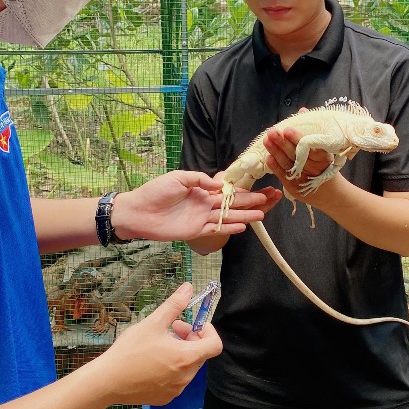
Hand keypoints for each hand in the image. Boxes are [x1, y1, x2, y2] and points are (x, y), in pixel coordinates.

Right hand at [91, 283, 221, 405]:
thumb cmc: (130, 350)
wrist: (107, 381)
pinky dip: (171, 369)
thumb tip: (189, 287)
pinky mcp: (166, 398)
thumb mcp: (153, 323)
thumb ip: (174, 305)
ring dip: (181, 353)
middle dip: (190, 338)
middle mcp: (186, 377)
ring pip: (188, 367)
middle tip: (171, 329)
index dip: (207, 331)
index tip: (191, 324)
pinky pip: (177, 380)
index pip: (215, 344)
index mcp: (187, 357)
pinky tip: (152, 363)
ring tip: (159, 345)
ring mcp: (177, 390)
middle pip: (200, 354)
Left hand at [112, 171, 267, 240]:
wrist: (138, 212)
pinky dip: (229, 228)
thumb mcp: (178, 178)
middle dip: (251, 201)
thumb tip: (219, 184)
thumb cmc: (156, 191)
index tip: (259, 185)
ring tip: (262, 215)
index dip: (243, 188)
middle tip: (270, 198)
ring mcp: (201, 218)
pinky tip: (243, 227)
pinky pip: (216, 229)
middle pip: (232, 203)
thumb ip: (199, 179)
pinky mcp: (196, 231)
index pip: (227, 189)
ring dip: (245, 216)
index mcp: (201, 189)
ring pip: (228, 216)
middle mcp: (204, 203)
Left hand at [263, 128, 332, 200]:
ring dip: (276, 152)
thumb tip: (301, 113)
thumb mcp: (324, 150)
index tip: (287, 130)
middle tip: (273, 132)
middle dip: (283, 143)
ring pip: (288, 163)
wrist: (329, 193)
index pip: (310, 147)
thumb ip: (312, 132)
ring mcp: (302, 179)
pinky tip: (268, 157)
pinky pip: (283, 174)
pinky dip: (275, 166)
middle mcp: (314, 169)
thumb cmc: (324, 166)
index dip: (298, 139)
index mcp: (324, 159)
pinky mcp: (293, 187)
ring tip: (267, 140)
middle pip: (297, 155)